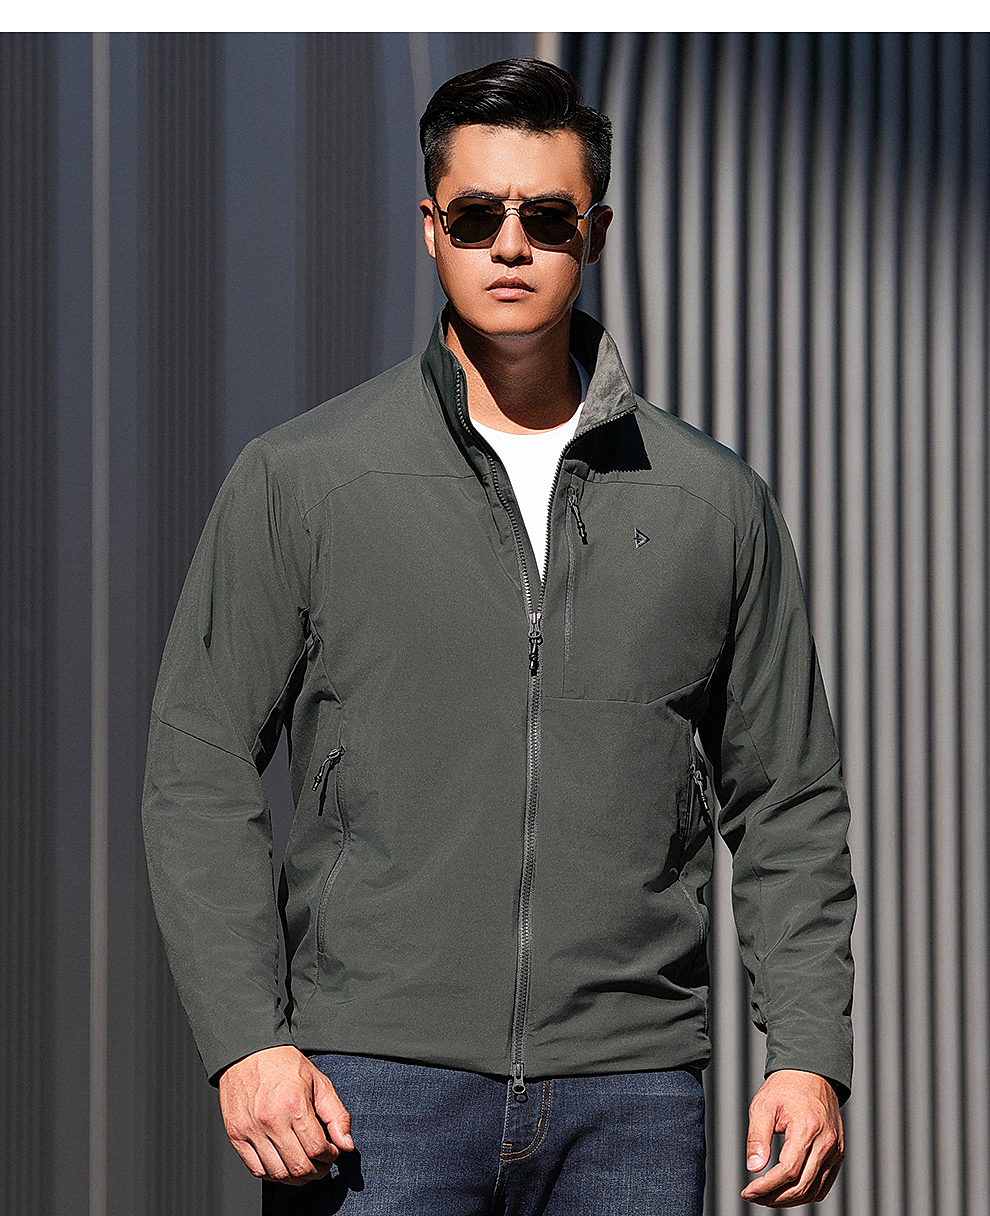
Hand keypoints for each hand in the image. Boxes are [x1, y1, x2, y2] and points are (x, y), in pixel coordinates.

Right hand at [219, 1045, 353, 1184]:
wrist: (248, 1052)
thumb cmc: (284, 1064)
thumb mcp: (318, 1081)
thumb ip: (336, 1114)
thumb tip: (347, 1144)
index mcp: (294, 1105)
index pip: (317, 1149)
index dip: (330, 1156)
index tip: (333, 1150)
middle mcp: (270, 1121)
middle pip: (298, 1167)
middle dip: (317, 1171)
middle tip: (322, 1163)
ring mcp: (250, 1130)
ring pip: (278, 1174)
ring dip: (296, 1178)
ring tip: (305, 1166)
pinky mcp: (236, 1136)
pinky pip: (256, 1170)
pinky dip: (273, 1175)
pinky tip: (284, 1164)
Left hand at [741, 1069, 843, 1206]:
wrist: (811, 1074)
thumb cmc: (786, 1087)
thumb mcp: (763, 1106)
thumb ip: (757, 1138)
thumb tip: (753, 1168)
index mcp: (807, 1128)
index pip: (788, 1171)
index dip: (766, 1187)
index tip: (748, 1191)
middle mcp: (826, 1143)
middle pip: (802, 1186)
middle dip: (775, 1198)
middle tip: (754, 1196)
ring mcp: (836, 1150)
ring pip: (814, 1191)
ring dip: (789, 1199)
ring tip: (767, 1195)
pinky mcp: (838, 1154)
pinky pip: (824, 1184)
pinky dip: (806, 1193)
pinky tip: (786, 1190)